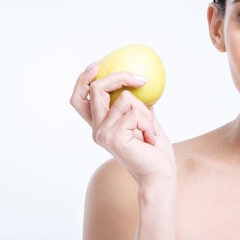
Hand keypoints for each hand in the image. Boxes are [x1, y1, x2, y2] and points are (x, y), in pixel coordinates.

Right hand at [70, 64, 175, 183]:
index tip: (97, 65)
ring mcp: (103, 133)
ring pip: (124, 98)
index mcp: (100, 125)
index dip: (83, 79)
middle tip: (141, 80)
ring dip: (145, 112)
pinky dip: (148, 122)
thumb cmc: (154, 150)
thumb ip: (137, 105)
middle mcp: (97, 129)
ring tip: (150, 131)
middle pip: (96, 89)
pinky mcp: (113, 137)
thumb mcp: (145, 121)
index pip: (80, 99)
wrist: (159, 174)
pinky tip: (150, 139)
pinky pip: (135, 112)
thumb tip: (140, 83)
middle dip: (120, 77)